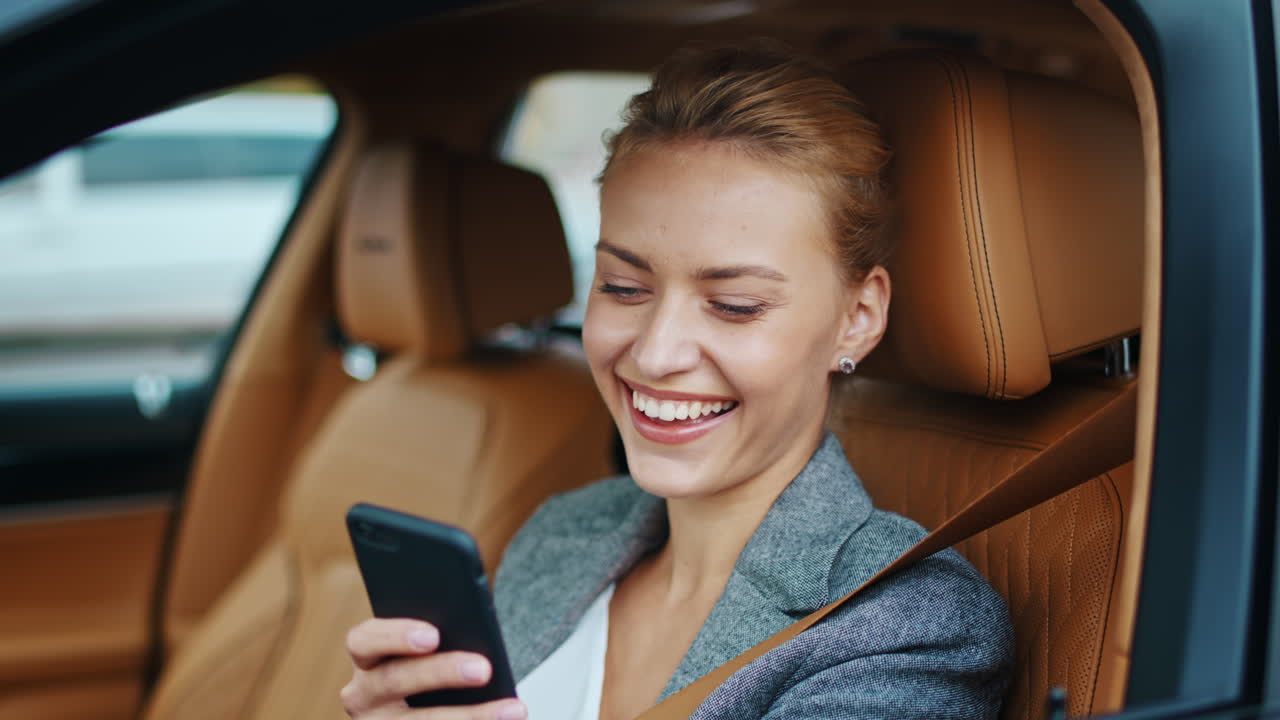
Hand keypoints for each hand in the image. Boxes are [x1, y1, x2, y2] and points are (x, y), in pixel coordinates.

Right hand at [341, 618, 526, 719]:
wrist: (420, 705)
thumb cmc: (428, 664)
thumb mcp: (425, 649)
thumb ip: (440, 637)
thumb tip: (477, 632)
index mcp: (366, 658)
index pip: (364, 640)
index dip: (396, 636)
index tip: (434, 635)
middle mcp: (363, 696)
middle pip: (394, 681)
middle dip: (441, 673)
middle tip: (483, 669)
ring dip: (472, 717)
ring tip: (512, 710)